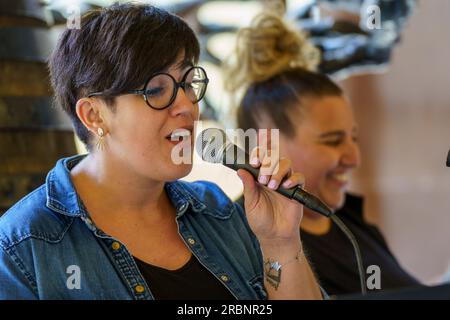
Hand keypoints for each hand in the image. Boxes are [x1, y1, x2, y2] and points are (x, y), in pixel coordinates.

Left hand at [237, 131, 304, 245]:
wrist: (274, 236)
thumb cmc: (260, 220)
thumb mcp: (251, 204)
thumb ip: (248, 187)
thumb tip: (241, 170)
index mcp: (259, 177)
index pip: (260, 158)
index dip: (258, 155)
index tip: (254, 162)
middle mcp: (272, 176)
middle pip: (274, 157)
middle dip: (267, 164)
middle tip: (262, 179)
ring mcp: (285, 182)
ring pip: (286, 163)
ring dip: (278, 171)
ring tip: (272, 186)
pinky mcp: (297, 190)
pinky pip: (299, 177)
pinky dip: (293, 179)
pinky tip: (286, 186)